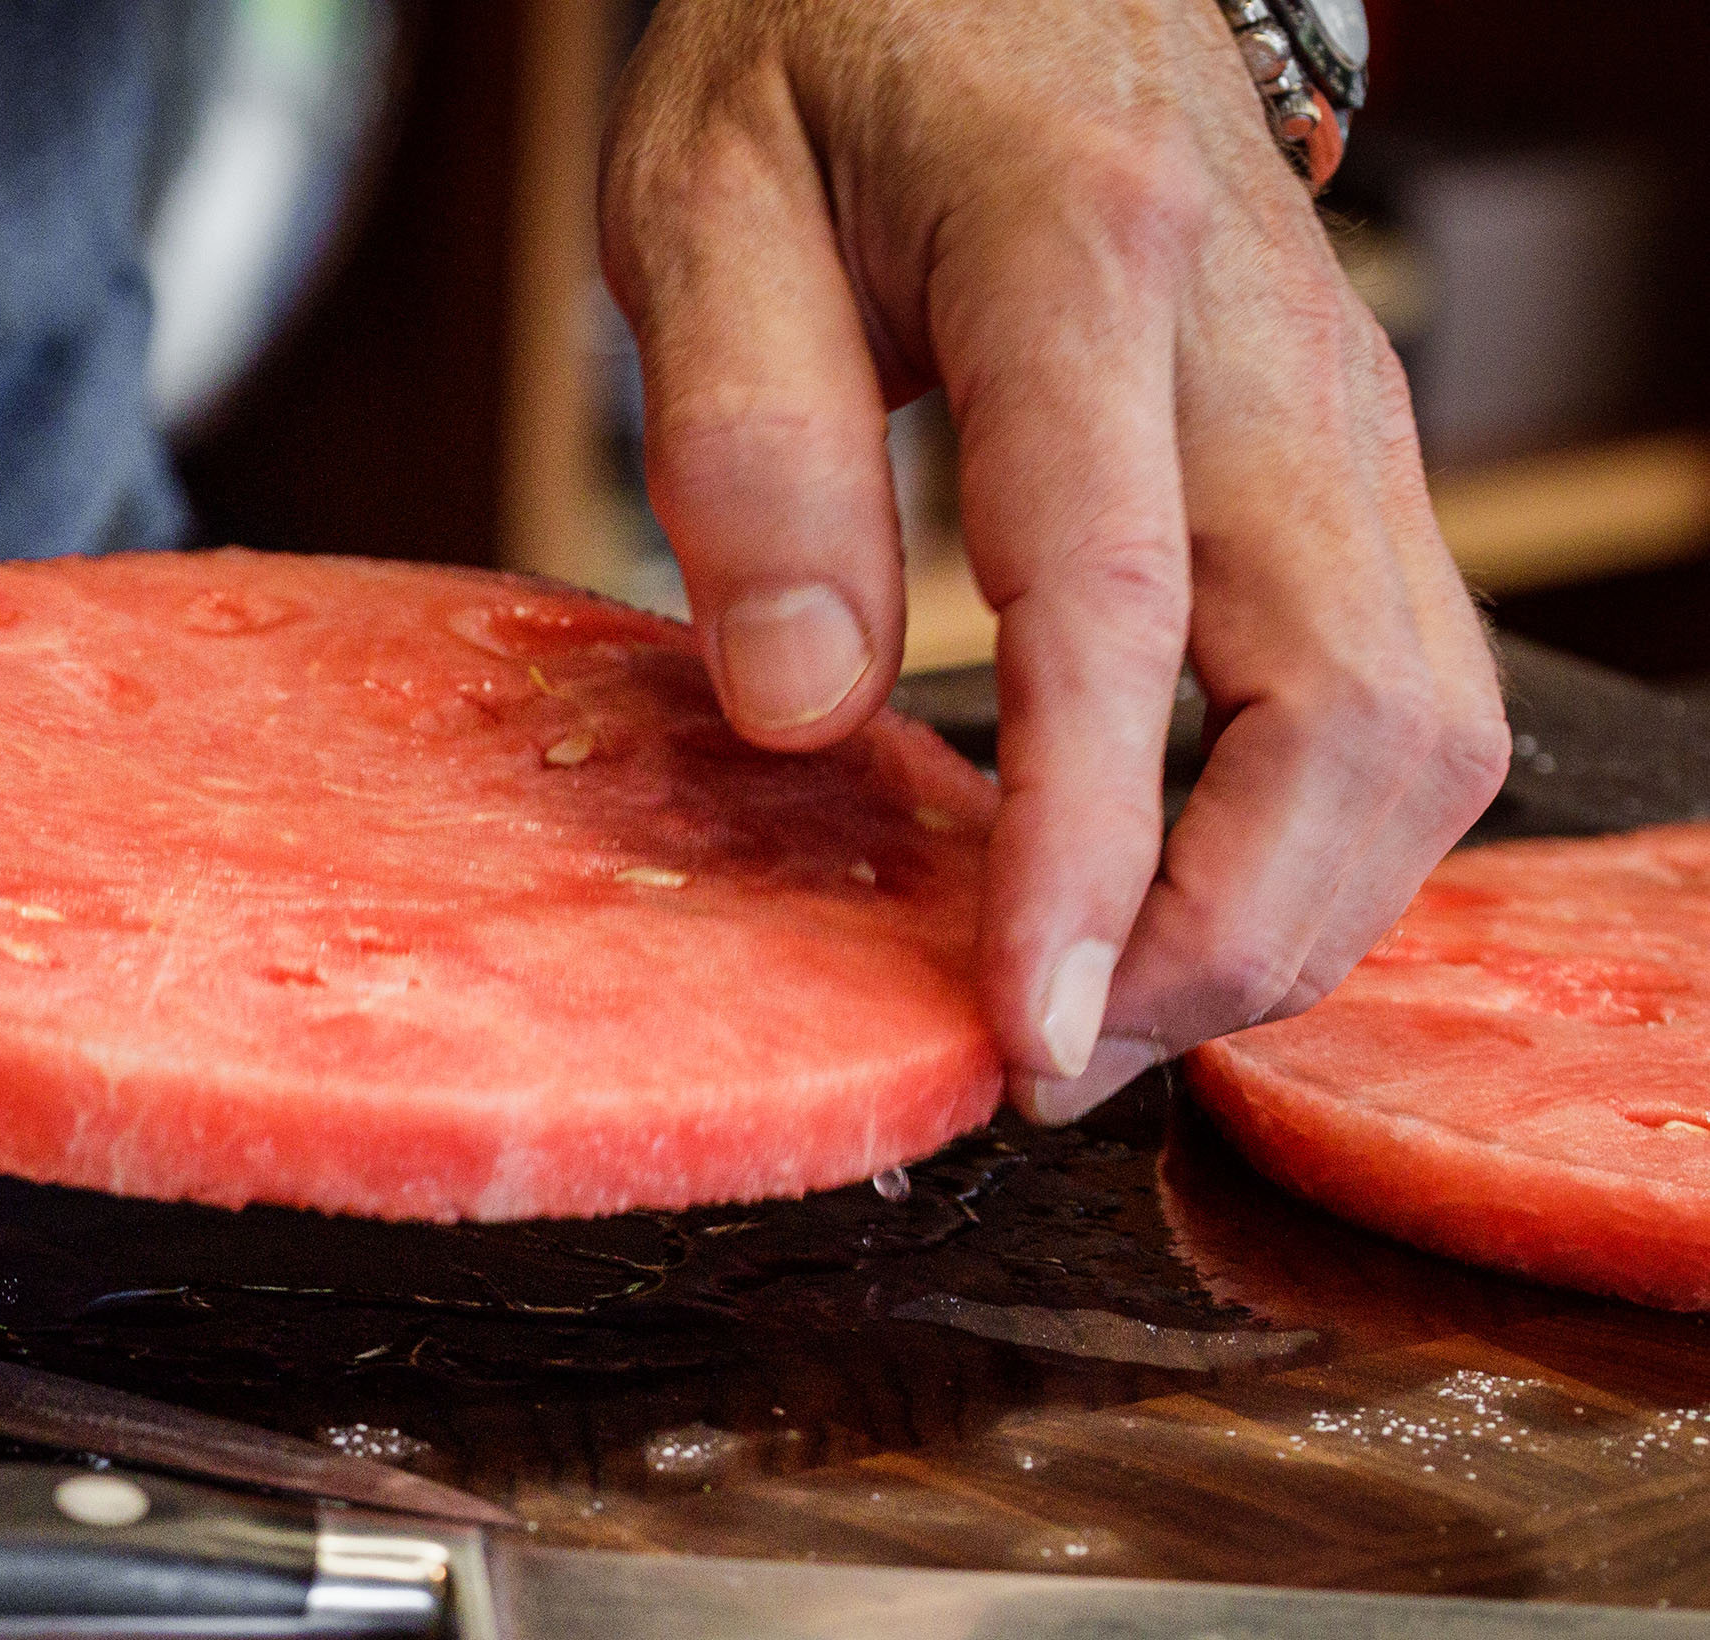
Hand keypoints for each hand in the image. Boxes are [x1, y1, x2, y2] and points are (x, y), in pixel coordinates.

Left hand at [602, 0, 1508, 1121]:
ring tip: (1093, 1012)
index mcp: (1082, 263)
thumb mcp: (699, 196)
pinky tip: (1170, 906)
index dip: (1088, 847)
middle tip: (1040, 1060)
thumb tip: (803, 709)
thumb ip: (744, 444)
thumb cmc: (837, 55)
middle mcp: (1268, 354)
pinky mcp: (1354, 473)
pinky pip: (1398, 703)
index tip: (1032, 1028)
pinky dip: (1307, 847)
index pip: (1112, 601)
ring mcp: (1346, 416)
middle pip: (1353, 710)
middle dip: (1221, 938)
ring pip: (1420, 736)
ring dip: (1280, 917)